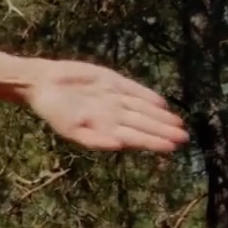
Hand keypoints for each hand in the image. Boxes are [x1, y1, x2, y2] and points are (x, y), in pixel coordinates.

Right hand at [23, 60, 188, 152]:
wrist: (42, 83)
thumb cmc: (53, 110)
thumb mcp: (70, 129)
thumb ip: (94, 139)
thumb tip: (119, 146)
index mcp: (105, 128)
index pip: (136, 136)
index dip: (155, 141)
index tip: (173, 147)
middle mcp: (113, 114)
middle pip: (144, 123)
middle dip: (164, 131)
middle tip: (184, 138)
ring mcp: (113, 98)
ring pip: (143, 109)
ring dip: (161, 118)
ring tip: (179, 125)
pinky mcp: (111, 81)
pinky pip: (134, 90)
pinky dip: (148, 96)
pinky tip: (162, 102)